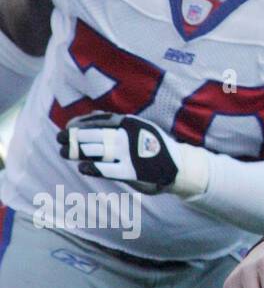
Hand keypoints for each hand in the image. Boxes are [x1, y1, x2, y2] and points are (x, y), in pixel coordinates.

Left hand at [59, 113, 179, 193]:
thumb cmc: (153, 148)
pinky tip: (83, 168)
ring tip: (64, 153)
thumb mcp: (136, 128)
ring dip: (78, 151)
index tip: (66, 129)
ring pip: (99, 150)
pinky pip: (110, 170)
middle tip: (59, 140)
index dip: (79, 124)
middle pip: (95, 135)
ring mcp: (131, 154)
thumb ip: (115, 123)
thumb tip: (90, 115)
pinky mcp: (134, 172)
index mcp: (129, 123)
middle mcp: (129, 136)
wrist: (180, 167)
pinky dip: (95, 169)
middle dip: (74, 138)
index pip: (98, 121)